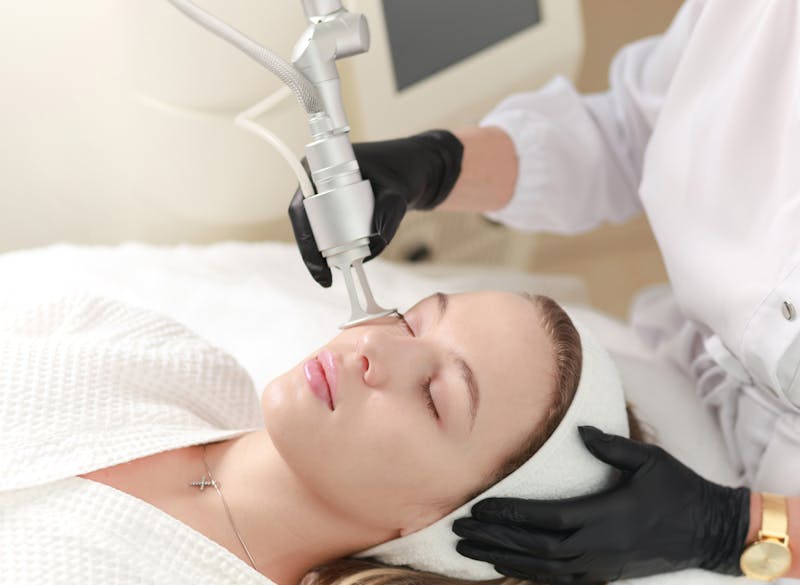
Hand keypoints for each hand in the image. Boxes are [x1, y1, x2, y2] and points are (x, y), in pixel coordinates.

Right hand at [288, 130, 462, 286]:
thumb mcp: (398, 190)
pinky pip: (332, 230)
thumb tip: (376, 238)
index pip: (301, 208)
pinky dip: (337, 247)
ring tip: (337, 274)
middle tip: (326, 278)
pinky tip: (346, 264)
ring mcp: (328, 195)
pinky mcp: (341, 207)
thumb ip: (390, 211)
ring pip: (318, 230)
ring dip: (325, 253)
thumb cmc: (405, 171)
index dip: (306, 239)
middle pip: (306, 223)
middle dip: (314, 253)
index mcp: (320, 168)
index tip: (318, 265)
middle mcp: (318, 181)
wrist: (416, 171)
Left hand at [452, 426, 750, 584]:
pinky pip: (559, 580)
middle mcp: (597, 546)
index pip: (545, 518)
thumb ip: (612, 447)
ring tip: (469, 550)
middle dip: (493, 538)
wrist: (709, 531)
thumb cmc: (678, 490)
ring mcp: (599, 565)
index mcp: (605, 516)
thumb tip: (580, 430)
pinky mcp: (604, 574)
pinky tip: (506, 567)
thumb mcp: (649, 461)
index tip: (477, 508)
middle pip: (534, 547)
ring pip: (541, 568)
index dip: (509, 515)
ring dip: (503, 558)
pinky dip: (528, 574)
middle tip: (458, 530)